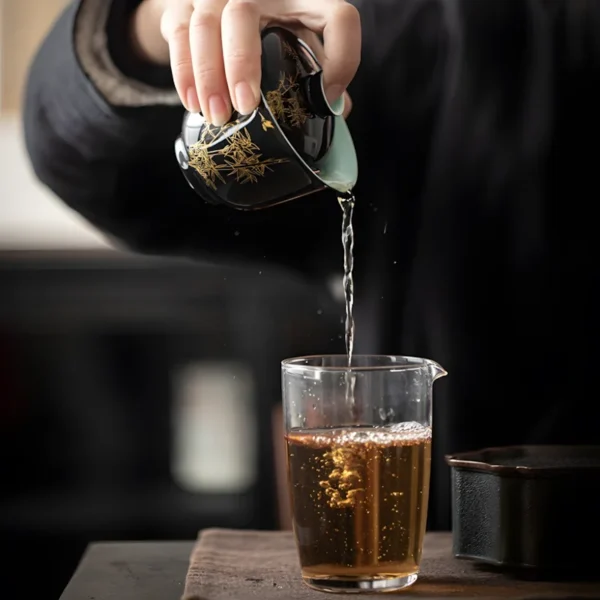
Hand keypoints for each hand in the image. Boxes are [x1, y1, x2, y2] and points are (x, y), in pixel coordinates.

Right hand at [133, 0, 360, 124]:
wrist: (219, 10)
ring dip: (208, 75)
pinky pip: (178, 34)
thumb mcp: (299, 45)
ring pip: (205, 24)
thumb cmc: (270, 34)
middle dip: (241, 63)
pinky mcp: (184, 6)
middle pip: (242, 12)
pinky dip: (184, 74)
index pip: (337, 17)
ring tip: (217, 116)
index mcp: (301, 0)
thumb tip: (338, 110)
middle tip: (245, 106)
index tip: (327, 95)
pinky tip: (193, 104)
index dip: (342, 56)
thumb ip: (318, 73)